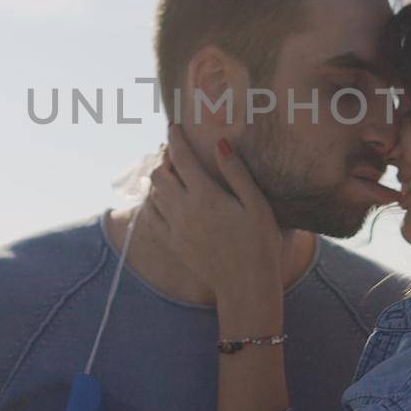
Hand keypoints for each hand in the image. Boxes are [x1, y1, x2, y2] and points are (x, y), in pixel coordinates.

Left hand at [143, 125, 284, 306]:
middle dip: (165, 159)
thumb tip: (219, 144)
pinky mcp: (173, 244)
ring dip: (159, 180)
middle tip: (177, 154)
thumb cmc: (259, 243)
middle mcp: (184, 209)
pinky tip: (162, 201)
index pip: (181, 158)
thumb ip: (236, 172)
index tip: (173, 125)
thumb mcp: (257, 204)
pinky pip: (151, 217)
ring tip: (172, 174)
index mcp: (205, 195)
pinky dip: (152, 203)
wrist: (245, 285)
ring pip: (153, 194)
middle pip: (160, 174)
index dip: (175, 138)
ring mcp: (175, 228)